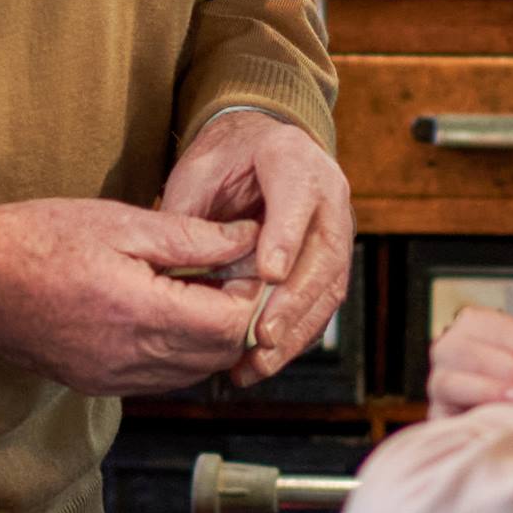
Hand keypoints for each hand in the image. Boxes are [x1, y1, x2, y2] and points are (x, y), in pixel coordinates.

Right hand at [0, 200, 257, 393]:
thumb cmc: (36, 240)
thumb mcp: (120, 222)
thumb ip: (192, 237)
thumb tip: (248, 241)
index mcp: (140, 314)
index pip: (232, 325)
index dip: (251, 295)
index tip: (246, 263)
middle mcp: (130, 359)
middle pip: (220, 355)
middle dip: (237, 317)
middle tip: (229, 274)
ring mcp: (113, 379)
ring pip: (194, 373)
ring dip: (210, 338)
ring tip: (198, 291)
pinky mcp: (98, 385)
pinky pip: (162, 380)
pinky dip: (179, 352)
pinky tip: (166, 314)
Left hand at [155, 110, 353, 391]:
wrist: (257, 150)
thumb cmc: (223, 162)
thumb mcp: (197, 174)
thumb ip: (191, 217)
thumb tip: (175, 273)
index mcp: (290, 157)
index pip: (297, 195)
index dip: (286, 236)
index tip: (269, 273)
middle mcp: (326, 193)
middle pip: (323, 251)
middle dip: (293, 300)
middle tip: (262, 336)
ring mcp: (336, 228)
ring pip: (330, 285)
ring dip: (297, 330)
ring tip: (259, 362)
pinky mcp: (333, 261)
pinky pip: (323, 303)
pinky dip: (297, 336)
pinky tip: (265, 361)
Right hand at [429, 310, 512, 415]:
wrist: (507, 435)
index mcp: (475, 328)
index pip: (495, 325)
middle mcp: (450, 348)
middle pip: (470, 346)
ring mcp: (439, 379)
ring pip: (454, 372)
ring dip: (494, 383)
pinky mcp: (437, 409)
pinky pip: (448, 399)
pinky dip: (479, 397)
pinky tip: (505, 406)